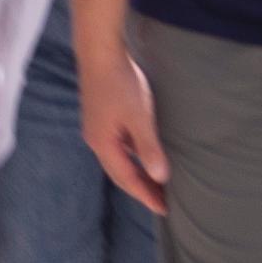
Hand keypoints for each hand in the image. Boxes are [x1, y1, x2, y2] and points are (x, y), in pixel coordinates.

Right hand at [80, 45, 168, 213]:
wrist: (99, 52)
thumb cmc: (120, 83)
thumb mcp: (139, 116)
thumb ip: (148, 147)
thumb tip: (160, 177)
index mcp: (103, 145)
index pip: (127, 179)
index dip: (146, 195)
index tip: (164, 210)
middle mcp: (97, 141)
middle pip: (120, 173)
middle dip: (141, 189)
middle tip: (163, 203)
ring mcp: (97, 129)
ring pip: (119, 159)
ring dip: (137, 173)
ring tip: (157, 183)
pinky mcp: (101, 118)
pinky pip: (119, 146)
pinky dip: (133, 156)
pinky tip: (145, 154)